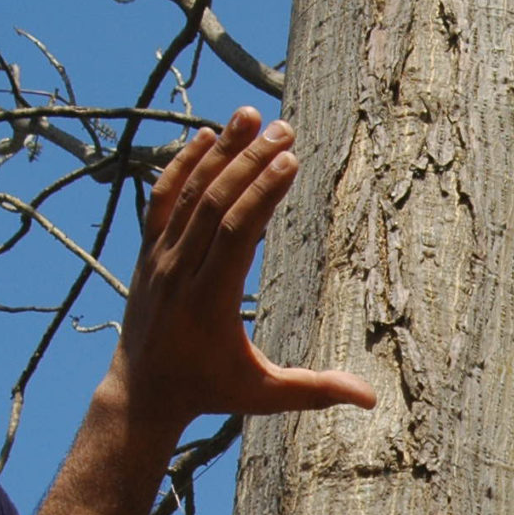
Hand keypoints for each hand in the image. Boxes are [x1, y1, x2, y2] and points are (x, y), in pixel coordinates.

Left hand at [108, 106, 376, 436]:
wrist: (142, 392)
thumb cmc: (210, 391)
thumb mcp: (265, 395)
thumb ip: (316, 390)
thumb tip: (371, 399)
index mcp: (210, 302)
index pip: (237, 235)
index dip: (263, 194)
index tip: (290, 161)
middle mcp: (179, 273)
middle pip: (215, 203)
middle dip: (250, 162)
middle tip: (283, 129)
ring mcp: (158, 259)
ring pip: (189, 194)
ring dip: (220, 152)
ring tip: (249, 116)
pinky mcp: (148, 252)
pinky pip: (162, 199)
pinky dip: (182, 165)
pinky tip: (204, 137)